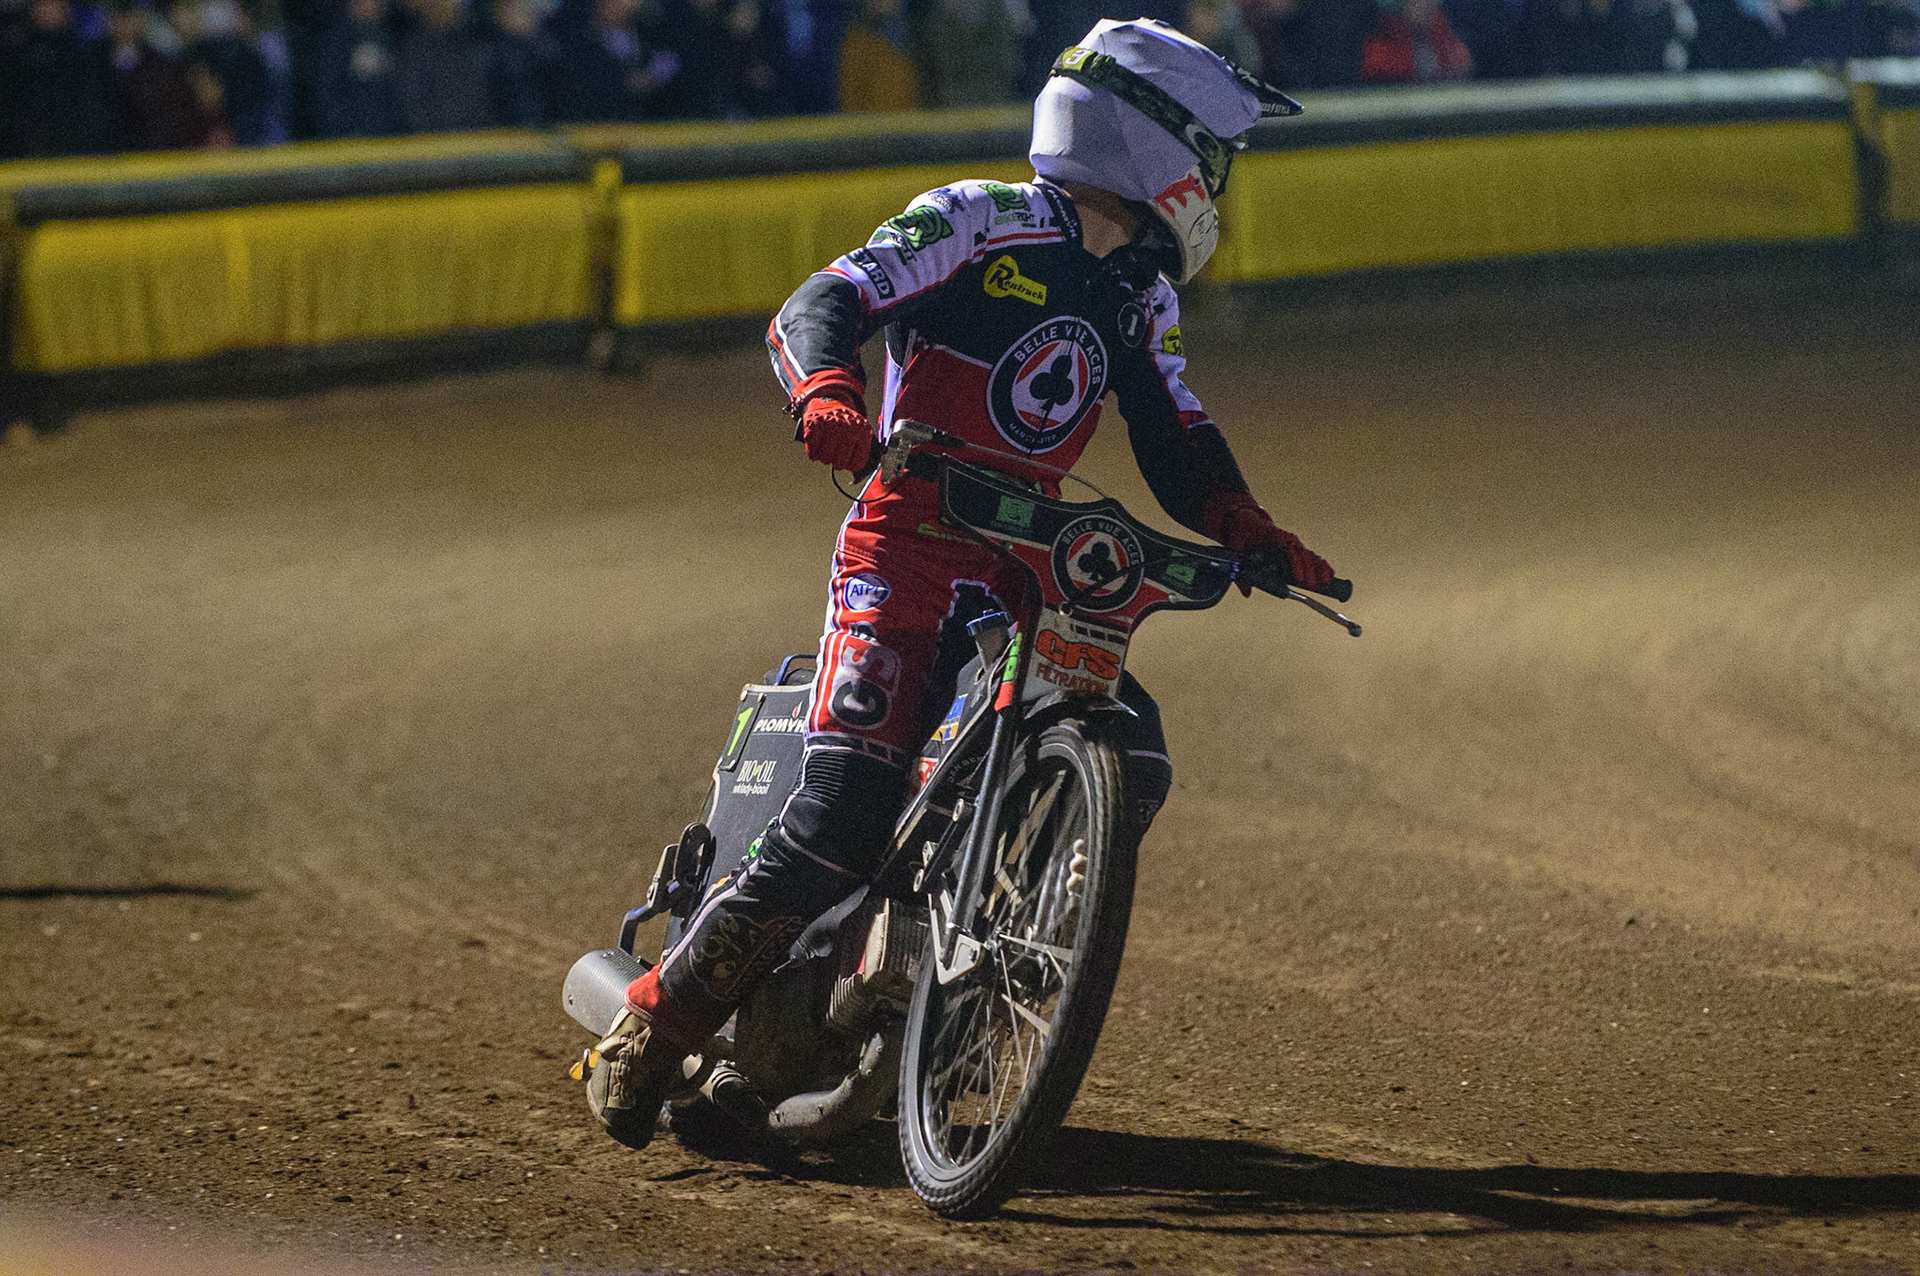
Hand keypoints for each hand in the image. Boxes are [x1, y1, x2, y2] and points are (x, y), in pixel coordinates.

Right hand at [800, 397, 873, 471]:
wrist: (830, 400)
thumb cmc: (845, 423)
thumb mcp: (860, 432)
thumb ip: (861, 451)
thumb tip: (857, 473)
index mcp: (862, 431)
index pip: (856, 463)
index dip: (850, 465)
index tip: (847, 460)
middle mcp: (847, 426)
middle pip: (840, 463)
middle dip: (836, 462)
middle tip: (834, 456)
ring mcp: (830, 424)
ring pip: (825, 458)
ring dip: (823, 458)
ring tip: (825, 450)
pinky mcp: (814, 423)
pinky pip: (812, 450)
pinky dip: (812, 452)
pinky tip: (816, 447)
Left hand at [1204, 491, 1334, 592]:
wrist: (1249, 520)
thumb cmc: (1244, 532)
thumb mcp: (1236, 545)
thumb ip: (1240, 567)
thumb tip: (1246, 591)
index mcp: (1275, 537)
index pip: (1289, 550)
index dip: (1296, 564)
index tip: (1299, 577)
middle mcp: (1288, 540)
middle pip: (1303, 555)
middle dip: (1309, 571)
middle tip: (1312, 585)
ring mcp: (1294, 545)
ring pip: (1311, 556)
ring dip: (1319, 569)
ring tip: (1326, 582)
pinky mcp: (1297, 550)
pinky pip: (1312, 557)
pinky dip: (1321, 565)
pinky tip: (1329, 576)